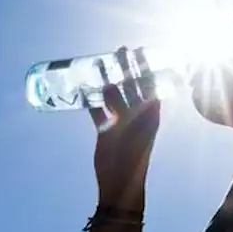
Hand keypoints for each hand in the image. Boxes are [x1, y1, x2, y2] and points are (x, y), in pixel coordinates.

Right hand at [89, 47, 160, 205]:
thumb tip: (117, 85)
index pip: (148, 84)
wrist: (120, 182)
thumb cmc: (133, 156)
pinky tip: (82, 88)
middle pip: (130, 85)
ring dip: (106, 80)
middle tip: (118, 49)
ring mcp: (119, 121)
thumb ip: (129, 107)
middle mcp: (136, 114)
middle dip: (124, 68)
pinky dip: (90, 100)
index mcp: (150, 113)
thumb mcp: (136, 129)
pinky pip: (96, 110)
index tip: (139, 50)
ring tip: (98, 63)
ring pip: (112, 95)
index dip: (145, 67)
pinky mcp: (105, 129)